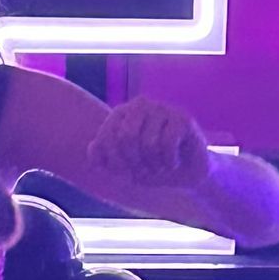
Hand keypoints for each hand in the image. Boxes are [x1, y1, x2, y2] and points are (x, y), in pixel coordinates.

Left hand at [86, 96, 209, 188]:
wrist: (185, 174)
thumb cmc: (150, 166)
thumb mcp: (121, 166)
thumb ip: (101, 157)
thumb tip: (92, 149)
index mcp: (120, 113)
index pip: (105, 139)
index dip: (114, 163)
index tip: (125, 172)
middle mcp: (139, 105)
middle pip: (126, 137)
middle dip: (134, 163)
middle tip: (144, 171)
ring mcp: (162, 109)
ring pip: (149, 143)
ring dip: (153, 165)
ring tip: (159, 167)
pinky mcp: (182, 118)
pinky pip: (169, 144)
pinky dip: (169, 162)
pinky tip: (173, 163)